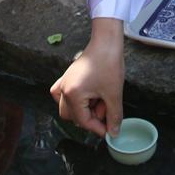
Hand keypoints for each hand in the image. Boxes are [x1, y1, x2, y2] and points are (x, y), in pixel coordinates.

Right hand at [50, 18, 124, 137]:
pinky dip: (71, 99)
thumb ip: (114, 116)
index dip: (97, 128)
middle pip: (73, 116)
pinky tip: (85, 96)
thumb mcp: (114, 93)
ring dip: (82, 110)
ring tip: (98, 101)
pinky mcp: (67, 76)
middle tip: (105, 112)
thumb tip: (113, 132)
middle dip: (90, 118)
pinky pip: (60, 93)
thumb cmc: (108, 63)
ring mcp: (64, 82)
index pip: (83, 121)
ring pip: (66, 107)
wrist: (106, 42)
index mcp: (73, 95)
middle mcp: (64, 89)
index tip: (108, 130)